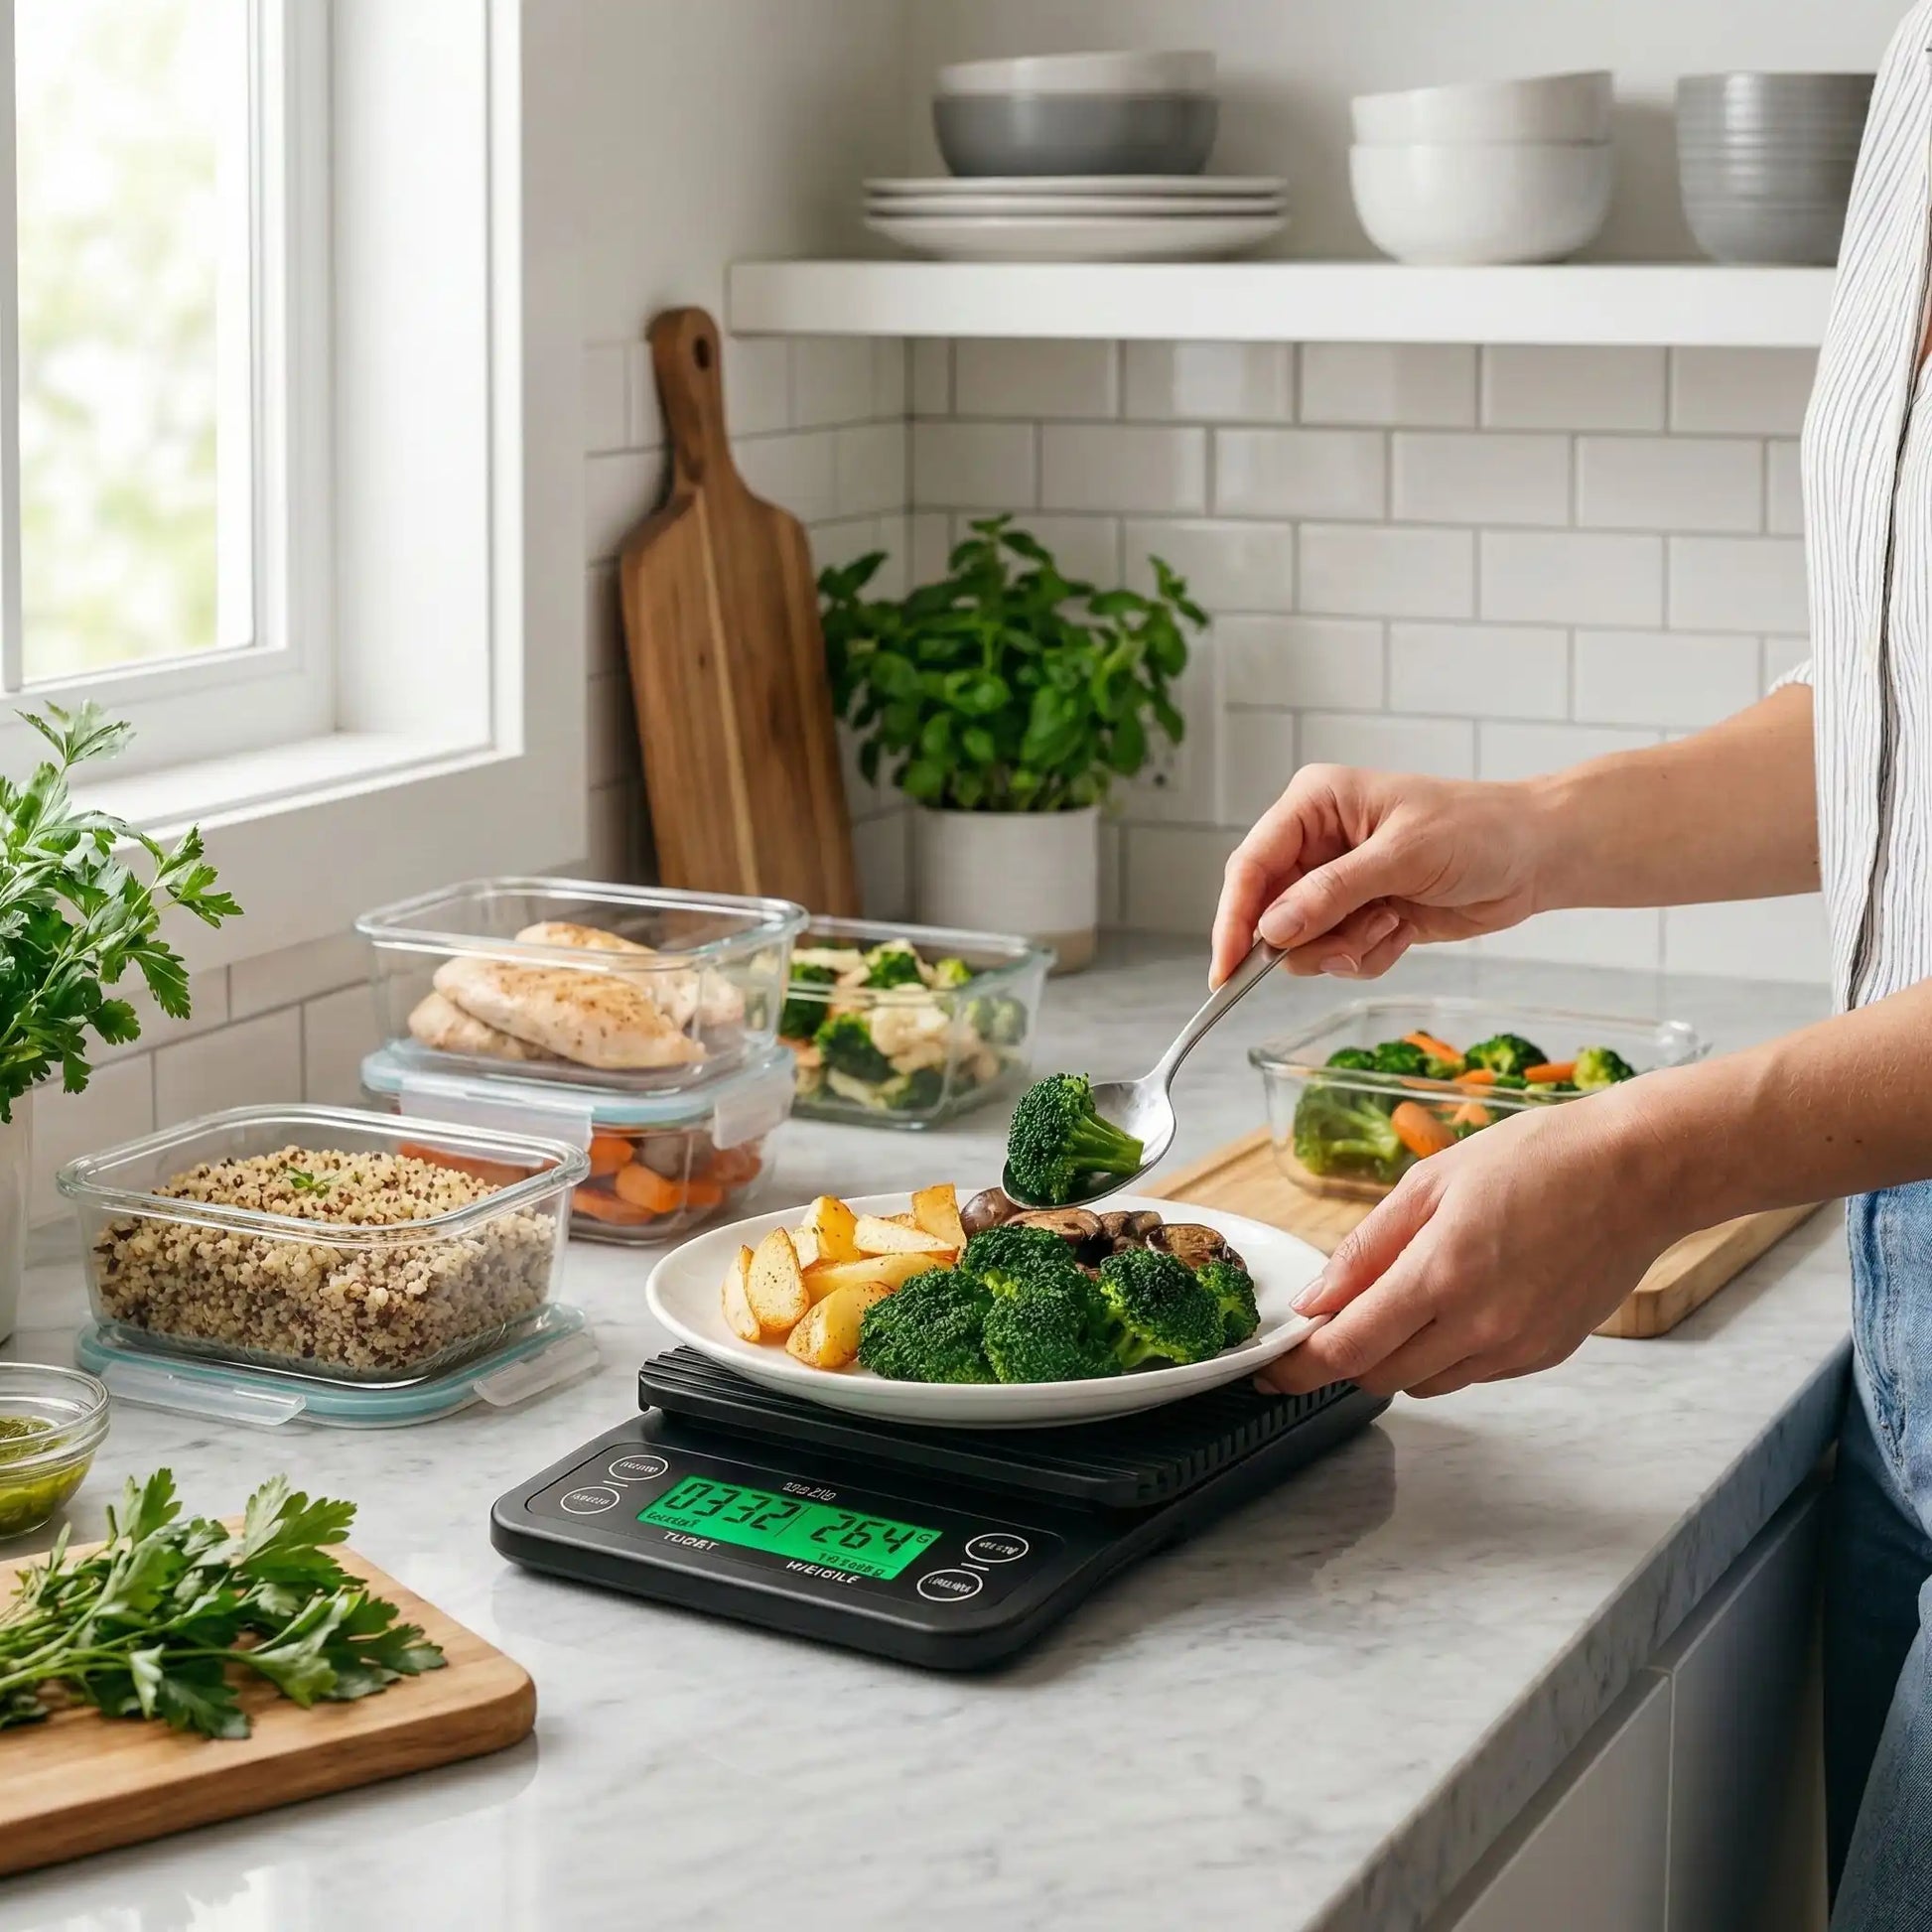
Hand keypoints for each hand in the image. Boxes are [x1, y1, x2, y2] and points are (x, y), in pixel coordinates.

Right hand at [1210, 765, 1554, 986]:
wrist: (1535, 855)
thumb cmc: (1477, 830)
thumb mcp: (1402, 856)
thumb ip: (1332, 893)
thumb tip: (1271, 929)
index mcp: (1314, 805)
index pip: (1252, 866)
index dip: (1235, 920)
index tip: (1227, 971)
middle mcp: (1316, 843)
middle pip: (1269, 912)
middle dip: (1306, 939)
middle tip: (1349, 942)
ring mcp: (1337, 883)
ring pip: (1302, 943)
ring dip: (1345, 947)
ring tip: (1391, 923)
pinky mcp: (1360, 915)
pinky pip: (1337, 956)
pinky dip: (1368, 955)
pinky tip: (1404, 928)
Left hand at [1257, 1086, 1689, 1399]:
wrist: (1637, 1173)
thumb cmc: (1538, 1160)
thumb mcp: (1430, 1182)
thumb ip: (1366, 1248)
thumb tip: (1316, 1300)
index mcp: (1440, 1274)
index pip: (1347, 1348)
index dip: (1299, 1368)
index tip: (1271, 1370)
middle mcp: (1479, 1325)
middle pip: (1380, 1376)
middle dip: (1346, 1356)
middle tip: (1337, 1317)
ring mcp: (1516, 1347)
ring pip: (1425, 1382)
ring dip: (1396, 1356)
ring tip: (1408, 1297)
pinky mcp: (1545, 1355)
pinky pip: (1472, 1373)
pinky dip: (1446, 1352)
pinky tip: (1458, 1303)